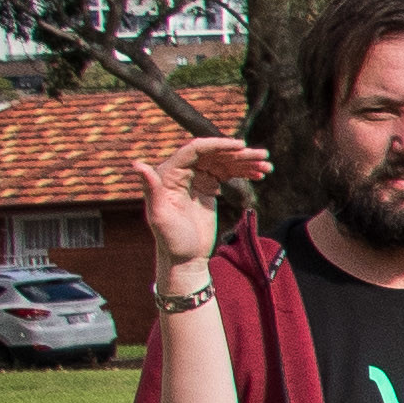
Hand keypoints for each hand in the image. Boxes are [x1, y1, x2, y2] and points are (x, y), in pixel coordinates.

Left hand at [137, 132, 273, 274]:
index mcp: (168, 174)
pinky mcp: (209, 187)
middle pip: (213, 154)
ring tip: (267, 165)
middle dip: (239, 153)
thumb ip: (151, 188)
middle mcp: (182, 172)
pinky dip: (244, 172)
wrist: (185, 257)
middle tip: (262, 156)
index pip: (195, 150)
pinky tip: (260, 174)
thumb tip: (136, 163)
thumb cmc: (170, 240)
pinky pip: (228, 173)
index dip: (218, 145)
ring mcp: (197, 178)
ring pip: (224, 162)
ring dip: (246, 162)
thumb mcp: (160, 216)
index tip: (241, 147)